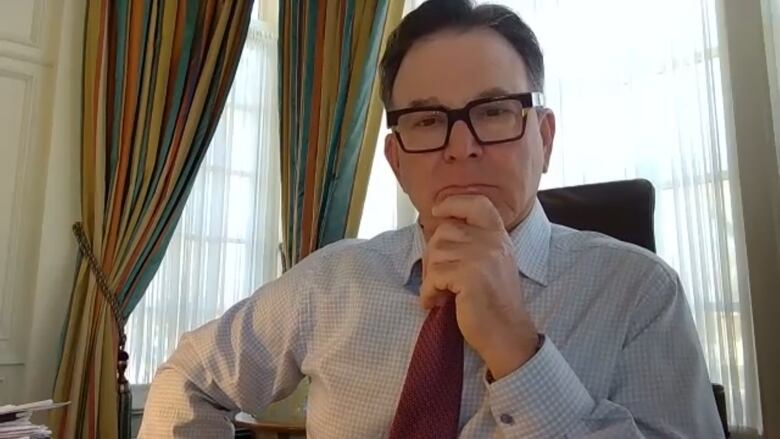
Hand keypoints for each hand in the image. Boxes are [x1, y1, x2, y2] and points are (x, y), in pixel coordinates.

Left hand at [420, 194, 538, 378]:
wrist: (508, 334)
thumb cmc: (493, 303)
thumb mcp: (492, 264)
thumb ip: (474, 244)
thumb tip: (438, 233)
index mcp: (498, 236)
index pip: (477, 203)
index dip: (454, 202)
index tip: (438, 210)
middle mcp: (492, 241)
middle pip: (444, 231)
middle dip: (433, 256)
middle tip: (436, 280)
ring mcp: (482, 256)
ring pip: (436, 253)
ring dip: (430, 277)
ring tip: (439, 294)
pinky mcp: (470, 275)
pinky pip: (434, 275)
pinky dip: (429, 292)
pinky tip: (435, 303)